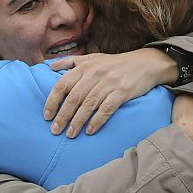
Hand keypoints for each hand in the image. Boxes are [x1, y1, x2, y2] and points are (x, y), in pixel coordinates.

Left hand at [44, 48, 178, 137]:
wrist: (145, 63)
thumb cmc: (115, 63)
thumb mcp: (92, 58)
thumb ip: (70, 62)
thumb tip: (49, 66)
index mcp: (85, 66)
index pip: (62, 84)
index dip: (52, 101)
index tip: (47, 116)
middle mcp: (95, 73)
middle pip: (73, 97)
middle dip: (62, 116)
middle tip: (55, 130)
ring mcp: (109, 83)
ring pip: (88, 104)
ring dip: (77, 121)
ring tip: (70, 134)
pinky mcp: (122, 91)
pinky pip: (107, 108)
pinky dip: (97, 120)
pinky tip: (90, 131)